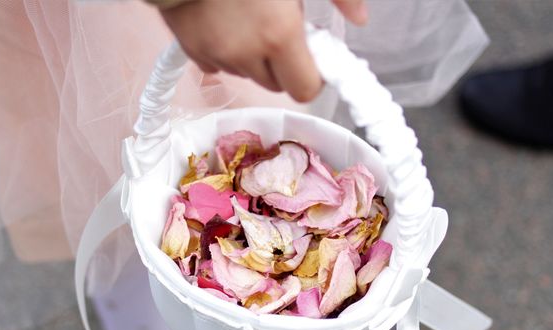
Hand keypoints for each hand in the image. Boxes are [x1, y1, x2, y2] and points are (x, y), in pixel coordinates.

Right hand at [160, 0, 366, 102]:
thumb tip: (360, 17)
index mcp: (278, 34)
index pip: (305, 89)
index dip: (313, 75)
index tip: (313, 55)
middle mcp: (246, 53)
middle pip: (278, 85)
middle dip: (285, 64)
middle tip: (281, 29)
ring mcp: (216, 54)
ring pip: (249, 75)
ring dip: (256, 57)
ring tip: (250, 19)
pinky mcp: (192, 50)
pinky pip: (219, 65)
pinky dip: (228, 53)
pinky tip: (226, 24)